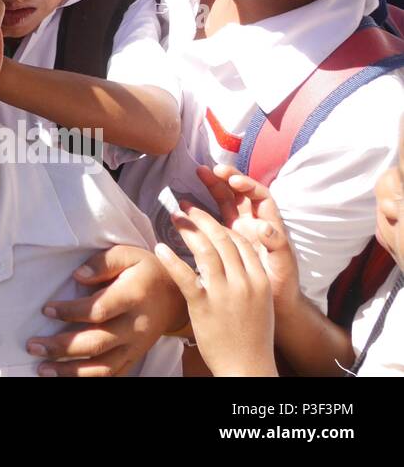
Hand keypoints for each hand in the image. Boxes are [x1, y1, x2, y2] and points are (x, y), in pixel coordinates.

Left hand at [28, 245, 187, 375]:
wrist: (177, 296)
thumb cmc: (145, 271)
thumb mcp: (128, 254)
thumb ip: (102, 262)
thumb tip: (77, 276)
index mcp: (133, 297)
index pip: (99, 310)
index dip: (72, 312)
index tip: (47, 309)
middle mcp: (136, 326)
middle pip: (97, 343)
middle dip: (62, 347)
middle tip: (33, 346)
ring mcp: (136, 346)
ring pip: (103, 367)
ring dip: (71, 371)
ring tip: (42, 369)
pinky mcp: (135, 357)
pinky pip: (113, 374)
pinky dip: (88, 379)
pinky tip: (66, 378)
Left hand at [154, 204, 278, 376]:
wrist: (248, 368)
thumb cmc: (251, 335)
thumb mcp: (259, 302)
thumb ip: (247, 277)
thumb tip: (228, 256)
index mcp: (260, 279)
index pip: (239, 240)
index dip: (219, 223)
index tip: (203, 214)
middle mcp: (245, 282)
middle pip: (221, 238)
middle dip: (201, 217)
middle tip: (184, 205)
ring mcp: (225, 294)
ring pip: (204, 251)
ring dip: (186, 229)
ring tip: (172, 216)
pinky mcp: (204, 307)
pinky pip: (185, 276)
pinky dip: (172, 259)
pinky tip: (160, 247)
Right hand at [194, 164, 302, 319]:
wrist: (275, 304)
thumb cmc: (283, 285)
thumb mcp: (283, 266)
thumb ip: (276, 245)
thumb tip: (263, 227)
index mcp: (270, 225)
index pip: (260, 196)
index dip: (247, 185)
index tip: (233, 181)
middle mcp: (254, 223)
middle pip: (241, 193)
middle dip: (226, 179)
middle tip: (209, 170)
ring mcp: (239, 230)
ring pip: (226, 202)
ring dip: (214, 187)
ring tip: (198, 174)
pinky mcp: (226, 241)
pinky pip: (214, 219)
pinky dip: (204, 209)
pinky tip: (190, 204)